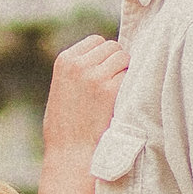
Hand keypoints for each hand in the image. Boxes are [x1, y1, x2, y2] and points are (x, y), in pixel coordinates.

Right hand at [43, 34, 127, 160]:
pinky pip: (130, 75)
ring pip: (123, 57)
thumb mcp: (62, 88)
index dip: (103, 56)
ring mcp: (95, 76)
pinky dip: (130, 85)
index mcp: (65, 61)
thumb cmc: (66, 125)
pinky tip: (122, 100)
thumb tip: (104, 55)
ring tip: (116, 93)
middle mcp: (79, 64)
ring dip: (125, 72)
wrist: (70, 152)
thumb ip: (78, 69)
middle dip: (116, 62)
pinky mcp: (111, 90)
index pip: (96, 41)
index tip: (102, 72)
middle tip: (112, 85)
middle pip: (112, 47)